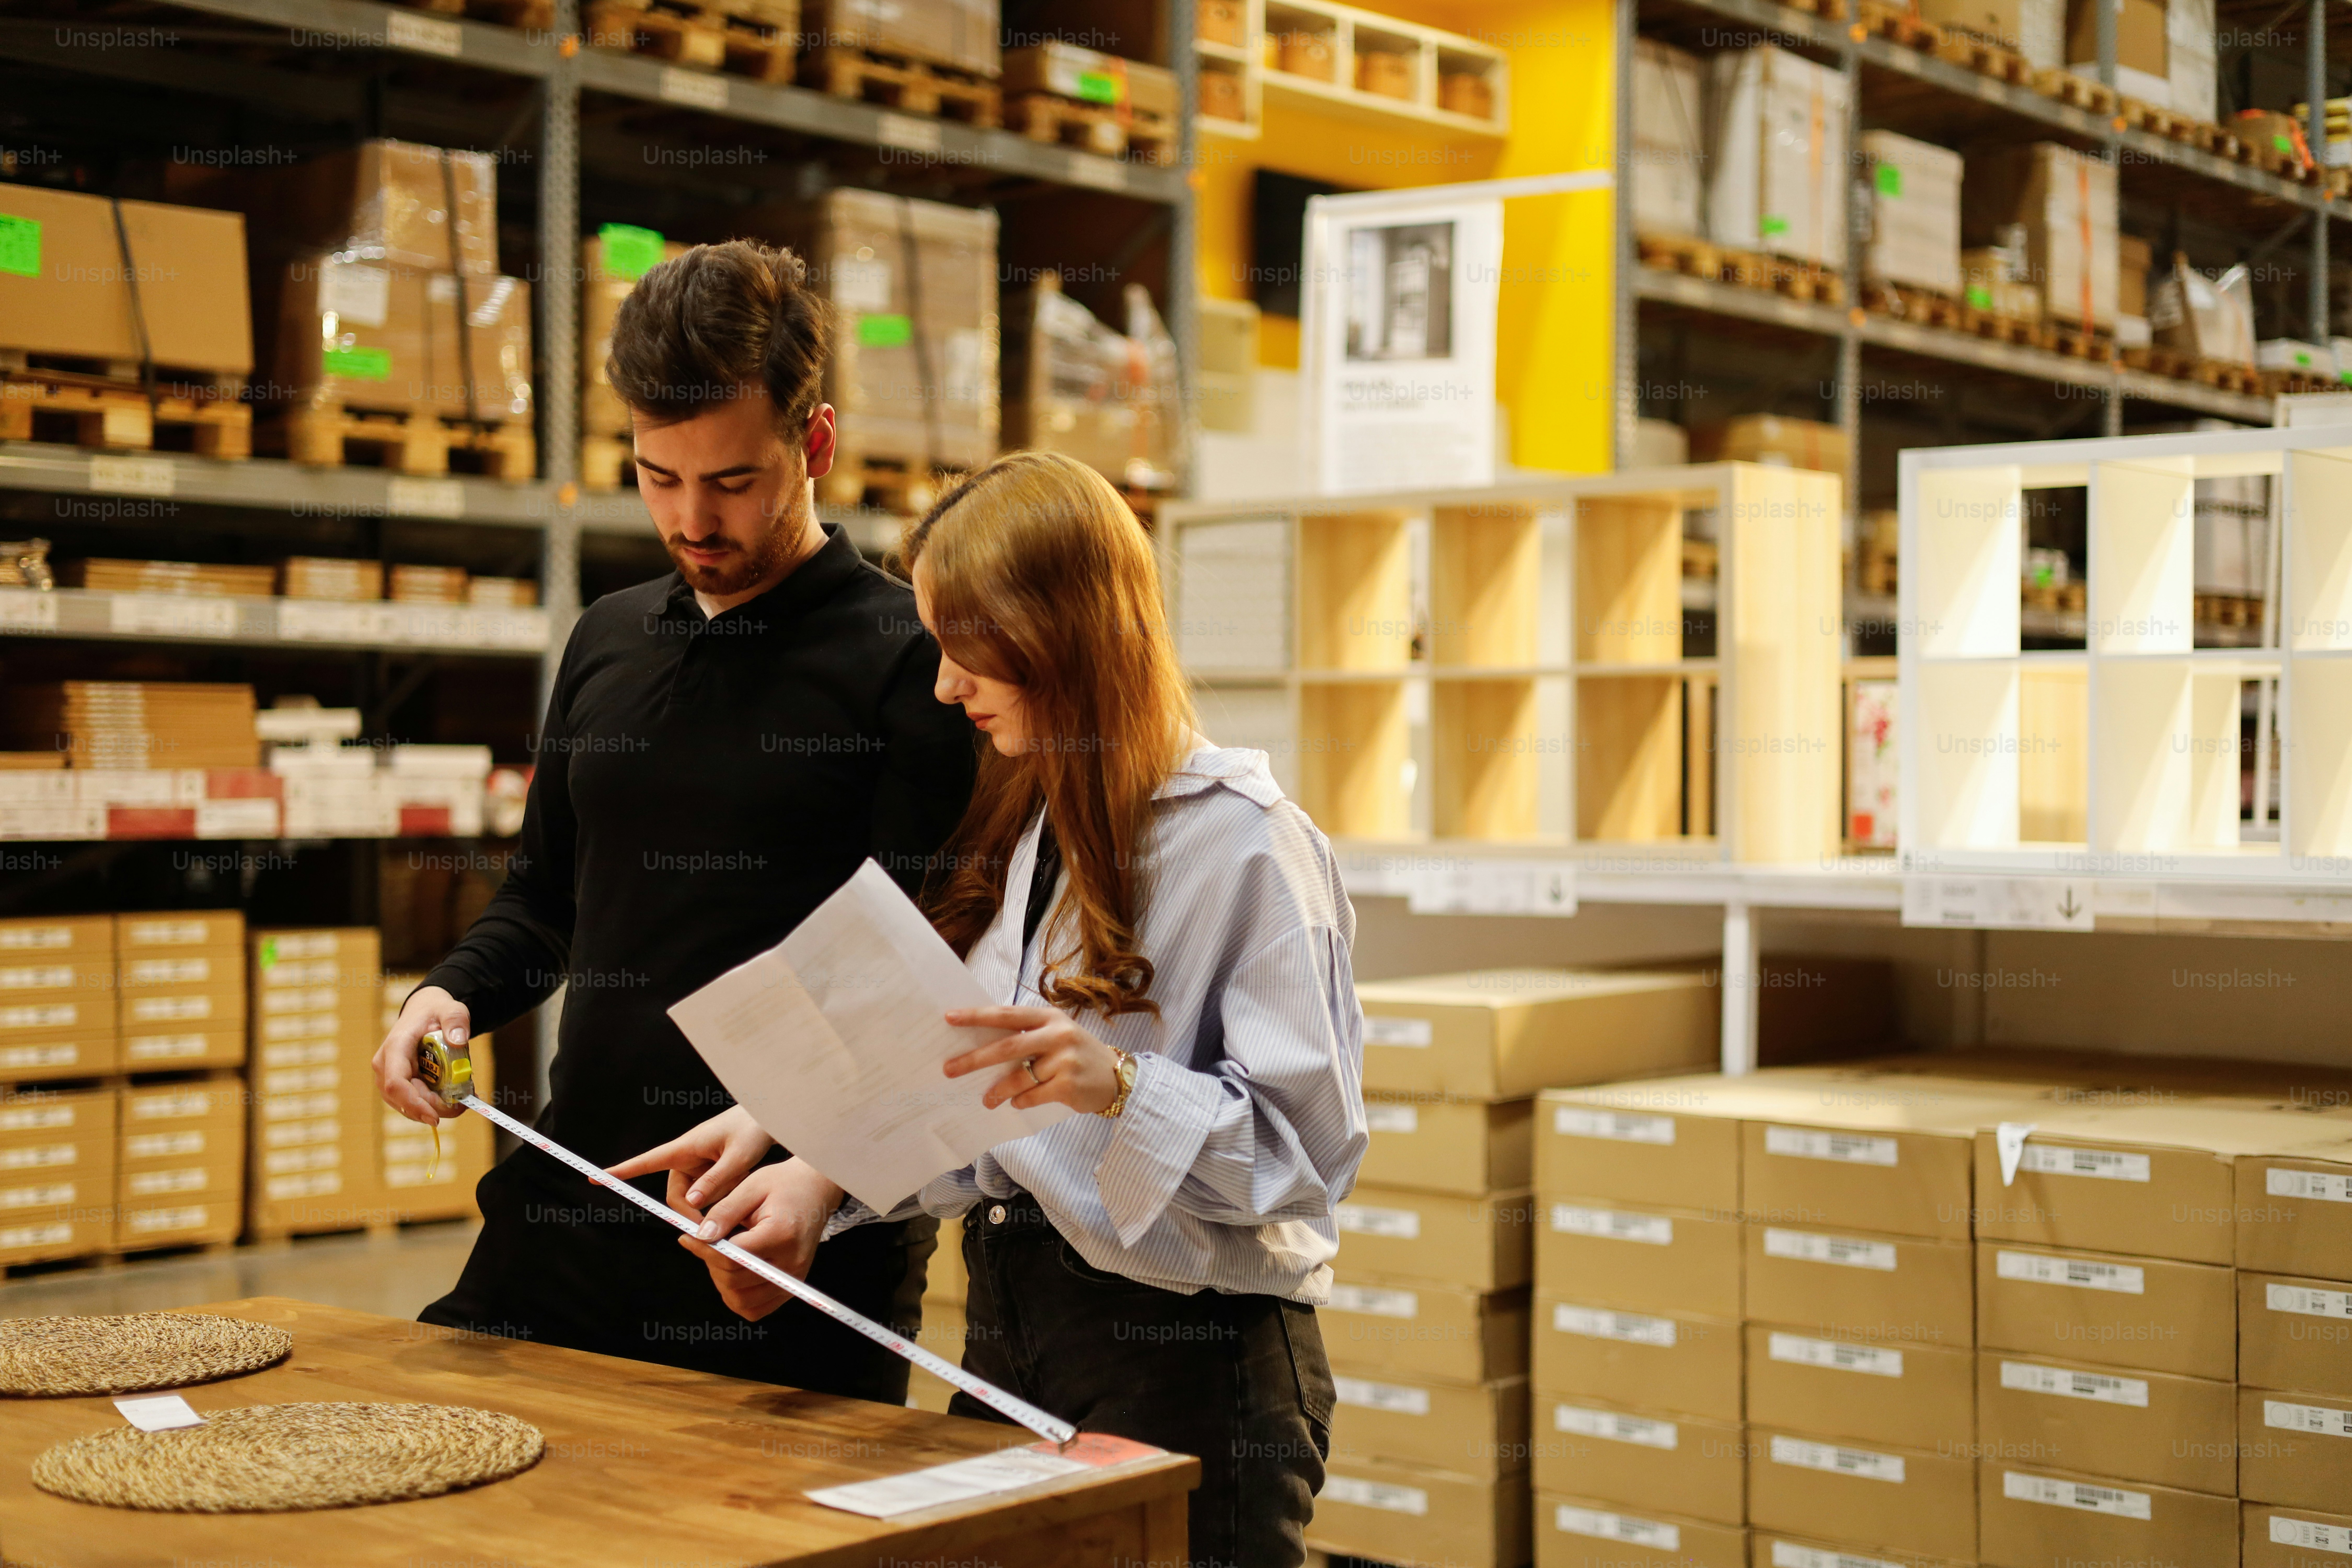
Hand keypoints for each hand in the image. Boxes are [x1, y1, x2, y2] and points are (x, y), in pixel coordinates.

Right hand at [373, 985, 470, 1126]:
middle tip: (465, 1105)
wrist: (424, 1012)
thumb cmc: (435, 1012)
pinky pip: (414, 1102)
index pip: (396, 1083)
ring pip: (409, 1105)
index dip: (414, 1103)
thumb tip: (459, 1041)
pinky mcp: (398, 1085)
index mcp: (395, 1047)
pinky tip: (455, 1097)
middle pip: (405, 1099)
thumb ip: (456, 1021)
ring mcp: (389, 1078)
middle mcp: (385, 1066)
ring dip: (436, 1108)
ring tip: (464, 1099)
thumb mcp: (451, 1010)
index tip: (436, 1118)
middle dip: (435, 1108)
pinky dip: (434, 1104)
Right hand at [606, 1104, 773, 1215]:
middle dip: (694, 1212)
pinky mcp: (712, 1174)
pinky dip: (725, 1196)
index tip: (595, 1177)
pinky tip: (742, 1185)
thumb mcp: (740, 1155)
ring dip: (716, 1200)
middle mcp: (688, 1158)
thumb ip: (717, 1180)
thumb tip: (691, 1204)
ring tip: (741, 1181)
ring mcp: (700, 1166)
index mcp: (686, 1148)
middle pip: (677, 1196)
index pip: (647, 1161)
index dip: (622, 1171)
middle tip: (715, 1226)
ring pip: (696, 1199)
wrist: (771, 1118)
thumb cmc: (754, 1128)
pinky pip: (710, 1195)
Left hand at [677, 1157, 845, 1320]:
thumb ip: (724, 1212)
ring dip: (722, 1283)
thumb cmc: (784, 1185)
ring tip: (720, 1256)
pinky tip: (733, 1273)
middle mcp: (791, 1263)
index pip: (733, 1257)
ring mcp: (794, 1278)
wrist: (815, 1190)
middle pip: (735, 1282)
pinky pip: (757, 1308)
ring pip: (743, 1301)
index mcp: (782, 1235)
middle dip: (712, 1263)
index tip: (688, 1236)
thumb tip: (700, 1236)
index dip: (704, 1249)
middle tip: (704, 1242)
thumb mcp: (751, 1187)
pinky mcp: (792, 1285)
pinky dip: (739, 1297)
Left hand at [942, 1005, 1121, 1114]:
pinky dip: (1020, 1101)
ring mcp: (1064, 1060)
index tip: (950, 1017)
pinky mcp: (1068, 1084)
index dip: (977, 1016)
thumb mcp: (1056, 1033)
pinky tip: (1018, 1103)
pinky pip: (1032, 1096)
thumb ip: (1026, 1036)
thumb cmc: (1076, 1053)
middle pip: (1007, 1047)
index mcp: (1049, 1017)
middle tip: (949, 1069)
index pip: (1006, 1014)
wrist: (1116, 1076)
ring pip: (1018, 1077)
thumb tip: (983, 1046)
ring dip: (998, 1091)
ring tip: (987, 1099)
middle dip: (974, 1059)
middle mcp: (1057, 1034)